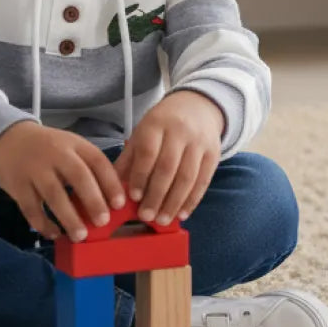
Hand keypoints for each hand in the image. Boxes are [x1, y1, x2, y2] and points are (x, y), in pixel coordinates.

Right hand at [0, 121, 125, 241]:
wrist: (9, 139)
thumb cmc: (49, 148)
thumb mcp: (71, 147)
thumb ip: (89, 167)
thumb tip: (113, 200)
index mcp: (74, 144)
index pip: (97, 161)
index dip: (110, 183)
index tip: (120, 204)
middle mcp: (56, 154)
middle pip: (77, 176)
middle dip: (92, 200)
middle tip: (103, 222)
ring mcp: (35, 170)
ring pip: (54, 195)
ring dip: (69, 217)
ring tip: (80, 235)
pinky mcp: (18, 186)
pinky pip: (31, 208)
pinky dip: (43, 224)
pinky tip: (54, 234)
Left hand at [113, 91, 223, 225]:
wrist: (198, 106)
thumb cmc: (163, 125)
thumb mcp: (142, 133)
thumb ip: (129, 159)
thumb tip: (113, 188)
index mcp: (156, 123)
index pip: (148, 152)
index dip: (140, 176)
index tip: (133, 197)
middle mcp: (179, 131)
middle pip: (168, 167)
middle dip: (156, 195)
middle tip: (146, 216)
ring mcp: (199, 142)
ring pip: (187, 176)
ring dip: (174, 202)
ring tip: (162, 220)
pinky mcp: (214, 153)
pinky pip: (203, 181)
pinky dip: (192, 200)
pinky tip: (182, 214)